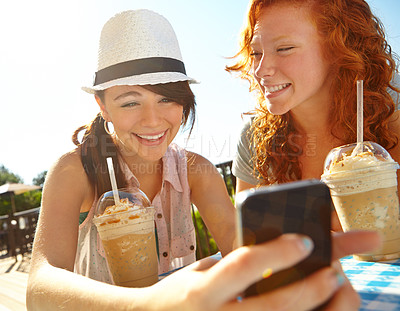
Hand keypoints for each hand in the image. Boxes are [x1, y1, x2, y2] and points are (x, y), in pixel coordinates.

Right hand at [144, 231, 380, 310]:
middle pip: (273, 306)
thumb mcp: (198, 275)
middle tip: (334, 270)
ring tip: (333, 291)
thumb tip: (277, 256)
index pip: (243, 265)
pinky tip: (312, 309)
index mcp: (201, 291)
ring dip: (314, 308)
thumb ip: (232, 267)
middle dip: (310, 288)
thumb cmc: (177, 296)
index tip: (305, 240)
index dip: (277, 252)